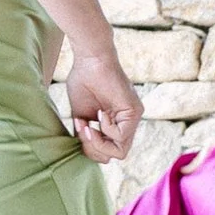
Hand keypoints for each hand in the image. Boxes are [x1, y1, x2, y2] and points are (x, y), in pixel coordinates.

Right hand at [66, 41, 140, 162]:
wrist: (89, 60)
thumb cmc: (83, 82)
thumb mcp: (82, 117)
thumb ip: (87, 135)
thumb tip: (89, 153)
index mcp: (115, 124)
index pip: (109, 152)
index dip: (91, 148)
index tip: (79, 129)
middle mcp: (127, 123)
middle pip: (116, 155)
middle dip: (94, 149)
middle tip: (82, 131)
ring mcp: (133, 118)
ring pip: (120, 151)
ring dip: (98, 142)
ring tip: (87, 125)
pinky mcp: (135, 111)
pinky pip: (121, 136)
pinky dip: (105, 129)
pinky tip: (100, 114)